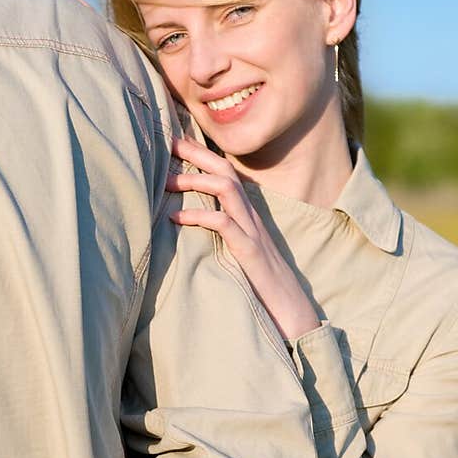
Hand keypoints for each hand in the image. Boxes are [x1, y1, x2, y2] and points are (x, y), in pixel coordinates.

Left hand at [167, 135, 320, 342]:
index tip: (175, 142)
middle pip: (227, 171)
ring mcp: (252, 232)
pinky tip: (175, 218)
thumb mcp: (240, 255)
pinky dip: (198, 216)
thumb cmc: (263, 288)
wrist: (292, 315)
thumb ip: (223, 236)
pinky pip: (224, 224)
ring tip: (165, 181)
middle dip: (197, 152)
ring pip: (228, 189)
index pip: (227, 174)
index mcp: (248, 216)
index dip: (203, 155)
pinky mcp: (250, 251)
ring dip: (195, 180)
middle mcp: (252, 217)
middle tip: (167, 142)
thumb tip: (192, 225)